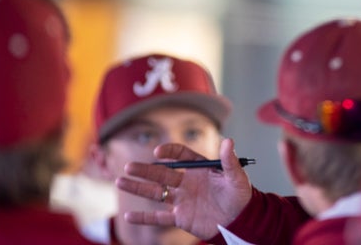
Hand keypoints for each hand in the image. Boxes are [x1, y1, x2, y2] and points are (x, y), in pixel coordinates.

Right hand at [115, 137, 252, 239]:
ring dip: (138, 188)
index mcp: (199, 168)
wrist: (240, 220)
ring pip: (156, 193)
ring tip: (119, 182)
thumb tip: (229, 140)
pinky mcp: (181, 217)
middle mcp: (187, 181)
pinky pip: (159, 217)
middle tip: (129, 167)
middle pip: (162, 174)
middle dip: (145, 170)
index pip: (180, 156)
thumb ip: (230, 160)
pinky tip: (128, 216)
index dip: (169, 153)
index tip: (158, 154)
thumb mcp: (237, 177)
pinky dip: (144, 217)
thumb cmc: (240, 195)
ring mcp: (182, 199)